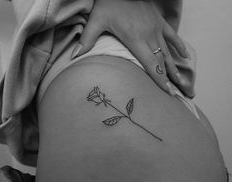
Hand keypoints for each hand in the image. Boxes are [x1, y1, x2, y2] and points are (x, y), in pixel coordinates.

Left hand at [73, 0, 190, 96]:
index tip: (167, 92)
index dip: (159, 79)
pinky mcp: (159, 21)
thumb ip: (87, 40)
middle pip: (161, 61)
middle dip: (168, 78)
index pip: (150, 64)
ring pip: (168, 52)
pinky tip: (185, 56)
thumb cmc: (108, 2)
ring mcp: (156, 28)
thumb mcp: (96, 20)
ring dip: (174, 67)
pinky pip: (172, 35)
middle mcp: (149, 36)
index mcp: (135, 39)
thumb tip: (75, 57)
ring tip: (180, 80)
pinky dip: (179, 46)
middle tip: (175, 92)